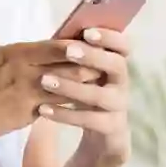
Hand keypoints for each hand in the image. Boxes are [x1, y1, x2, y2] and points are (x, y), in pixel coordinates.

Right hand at [0, 41, 97, 151]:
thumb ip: (7, 51)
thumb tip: (24, 49)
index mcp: (14, 54)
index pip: (56, 46)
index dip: (78, 44)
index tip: (93, 42)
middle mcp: (25, 74)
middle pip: (69, 67)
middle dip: (89, 65)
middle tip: (106, 63)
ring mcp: (27, 97)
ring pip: (67, 90)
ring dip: (84, 87)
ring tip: (99, 84)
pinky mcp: (25, 117)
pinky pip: (53, 109)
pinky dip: (68, 105)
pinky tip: (80, 105)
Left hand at [36, 26, 131, 165]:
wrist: (99, 135)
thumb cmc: (85, 94)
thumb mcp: (82, 75)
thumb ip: (75, 57)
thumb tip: (57, 36)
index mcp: (116, 64)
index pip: (123, 45)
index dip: (109, 37)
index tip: (87, 31)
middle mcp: (122, 83)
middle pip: (116, 65)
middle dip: (93, 56)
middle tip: (68, 51)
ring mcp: (119, 106)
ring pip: (100, 95)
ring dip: (72, 87)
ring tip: (44, 81)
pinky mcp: (111, 128)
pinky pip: (89, 120)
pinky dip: (65, 114)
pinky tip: (43, 109)